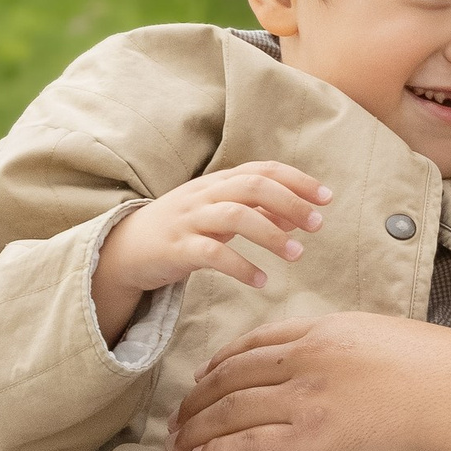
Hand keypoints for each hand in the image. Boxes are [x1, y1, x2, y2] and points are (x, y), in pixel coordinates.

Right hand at [90, 162, 332, 342]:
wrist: (124, 249)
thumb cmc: (182, 230)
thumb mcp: (220, 216)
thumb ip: (258, 212)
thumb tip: (298, 215)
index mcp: (217, 184)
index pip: (261, 170)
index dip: (296, 180)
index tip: (326, 198)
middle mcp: (204, 196)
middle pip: (252, 186)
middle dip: (290, 202)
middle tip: (317, 225)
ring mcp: (188, 220)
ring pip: (234, 215)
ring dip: (271, 234)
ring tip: (297, 255)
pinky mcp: (176, 248)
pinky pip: (212, 253)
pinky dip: (240, 266)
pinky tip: (262, 280)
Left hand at [168, 314, 450, 450]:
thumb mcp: (397, 344)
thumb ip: (361, 356)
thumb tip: (358, 380)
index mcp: (331, 329)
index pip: (258, 342)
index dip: (222, 363)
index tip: (206, 379)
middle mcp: (307, 358)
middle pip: (231, 375)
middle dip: (197, 399)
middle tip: (178, 417)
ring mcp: (305, 398)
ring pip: (228, 409)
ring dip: (196, 428)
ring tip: (177, 444)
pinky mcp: (310, 440)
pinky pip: (244, 444)